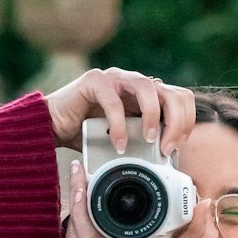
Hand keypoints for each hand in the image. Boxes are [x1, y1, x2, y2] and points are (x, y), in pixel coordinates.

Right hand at [46, 67, 194, 156]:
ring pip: (147, 87)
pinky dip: (119, 125)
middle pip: (172, 92)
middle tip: (166, 148)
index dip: (185, 122)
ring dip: (153, 117)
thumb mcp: (125, 140)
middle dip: (177, 122)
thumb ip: (144, 142)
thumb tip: (169, 160)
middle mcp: (134, 82)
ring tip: (148, 140)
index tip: (174, 147)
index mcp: (146, 95)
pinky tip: (118, 144)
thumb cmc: (88, 135)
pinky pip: (112, 101)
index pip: (180, 98)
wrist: (52, 128)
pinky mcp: (94, 81)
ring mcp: (115, 78)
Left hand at [63, 160, 212, 237]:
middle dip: (74, 200)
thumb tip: (203, 206)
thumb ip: (191, 234)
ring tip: (80, 198)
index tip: (82, 176)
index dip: (81, 200)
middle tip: (79, 178)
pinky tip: (78, 226)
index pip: (90, 226)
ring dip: (73, 218)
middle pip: (74, 228)